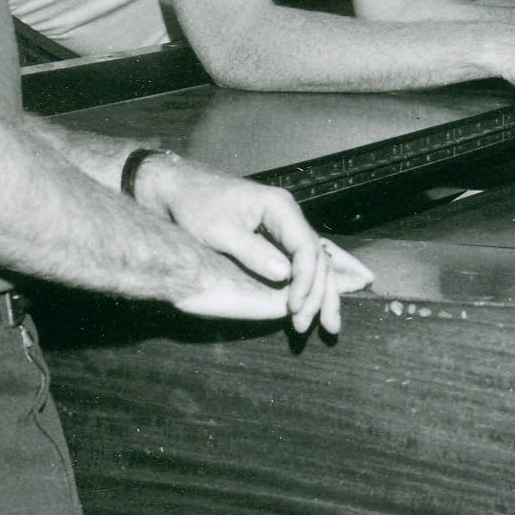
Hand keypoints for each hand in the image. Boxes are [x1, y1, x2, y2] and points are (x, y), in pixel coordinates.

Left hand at [146, 160, 371, 333]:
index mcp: (279, 207)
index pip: (306, 248)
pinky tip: (333, 296)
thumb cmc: (196, 206)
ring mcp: (286, 224)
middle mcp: (289, 214)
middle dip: (323, 294)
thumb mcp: (219, 231)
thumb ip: (252, 252)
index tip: (294, 308)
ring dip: (324, 293)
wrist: (181, 187)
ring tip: (332, 324)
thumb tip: (285, 275)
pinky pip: (304, 260)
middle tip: (326, 326)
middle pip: (318, 257)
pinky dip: (316, 281)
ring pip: (316, 261)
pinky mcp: (278, 234)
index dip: (305, 281)